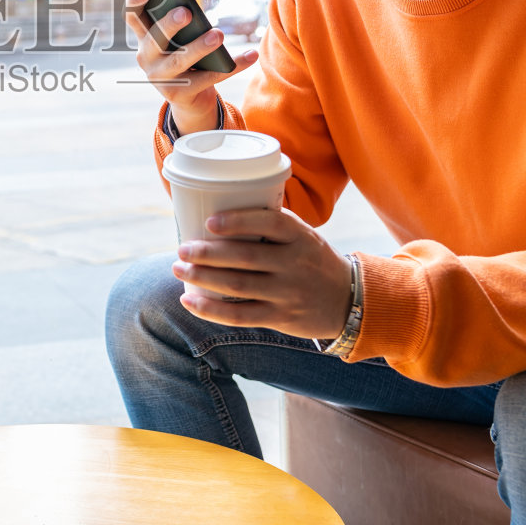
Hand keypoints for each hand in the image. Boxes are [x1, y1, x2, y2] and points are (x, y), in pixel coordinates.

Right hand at [125, 0, 257, 134]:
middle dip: (169, 25)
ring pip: (179, 61)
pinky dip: (232, 66)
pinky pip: (208, 79)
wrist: (189, 98)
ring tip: (218, 35)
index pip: (133, 17)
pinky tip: (250, 55)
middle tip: (186, 11)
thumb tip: (191, 5)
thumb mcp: (178, 39)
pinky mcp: (178, 95)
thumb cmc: (184, 56)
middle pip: (155, 40)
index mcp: (144, 39)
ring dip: (199, 47)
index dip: (135, 2)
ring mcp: (160, 79)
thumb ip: (179, 23)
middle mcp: (146, 59)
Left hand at [172, 208, 351, 338]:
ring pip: (238, 286)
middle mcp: (295, 264)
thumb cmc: (311, 259)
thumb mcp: (303, 236)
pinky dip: (211, 310)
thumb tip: (219, 207)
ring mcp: (287, 293)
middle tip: (182, 249)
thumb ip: (272, 224)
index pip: (270, 223)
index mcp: (300, 237)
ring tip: (178, 270)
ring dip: (202, 278)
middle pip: (245, 257)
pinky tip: (189, 301)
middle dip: (208, 253)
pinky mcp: (280, 318)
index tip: (210, 222)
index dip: (239, 221)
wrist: (348, 300)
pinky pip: (240, 316)